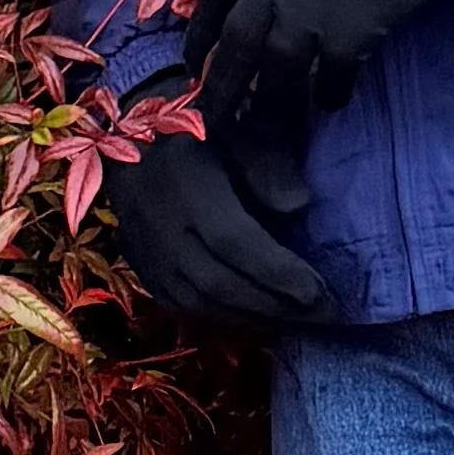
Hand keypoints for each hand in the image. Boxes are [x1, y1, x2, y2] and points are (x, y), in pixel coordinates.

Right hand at [98, 124, 337, 328]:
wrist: (128, 145)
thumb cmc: (200, 134)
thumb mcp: (239, 133)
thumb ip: (268, 165)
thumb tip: (297, 207)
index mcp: (187, 188)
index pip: (234, 241)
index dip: (277, 272)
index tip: (320, 293)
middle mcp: (163, 229)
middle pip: (220, 283)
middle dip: (276, 305)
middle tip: (324, 315)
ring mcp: (149, 257)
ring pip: (201, 305)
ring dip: (255, 318)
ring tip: (299, 321)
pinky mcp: (145, 274)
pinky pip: (183, 310)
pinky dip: (226, 320)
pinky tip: (259, 318)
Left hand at [197, 0, 453, 169]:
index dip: (200, 30)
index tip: (193, 58)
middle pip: (235, 39)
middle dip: (220, 84)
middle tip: (210, 118)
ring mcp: (310, 3)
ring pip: (275, 66)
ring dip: (268, 100)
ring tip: (265, 124)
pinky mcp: (351, 28)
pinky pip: (329, 74)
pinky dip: (328, 92)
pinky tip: (330, 99)